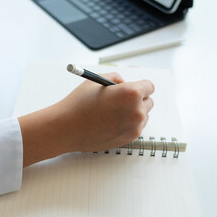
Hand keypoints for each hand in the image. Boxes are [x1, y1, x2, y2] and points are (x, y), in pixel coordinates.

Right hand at [18, 73, 154, 166]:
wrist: (67, 128)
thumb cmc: (79, 104)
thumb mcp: (97, 81)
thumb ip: (116, 78)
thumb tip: (125, 82)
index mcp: (131, 93)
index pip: (149, 86)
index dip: (140, 85)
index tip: (134, 87)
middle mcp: (137, 110)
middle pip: (148, 101)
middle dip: (138, 99)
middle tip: (122, 99)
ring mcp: (134, 126)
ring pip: (143, 116)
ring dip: (134, 112)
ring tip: (114, 112)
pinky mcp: (129, 138)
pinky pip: (136, 127)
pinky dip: (129, 124)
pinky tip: (112, 121)